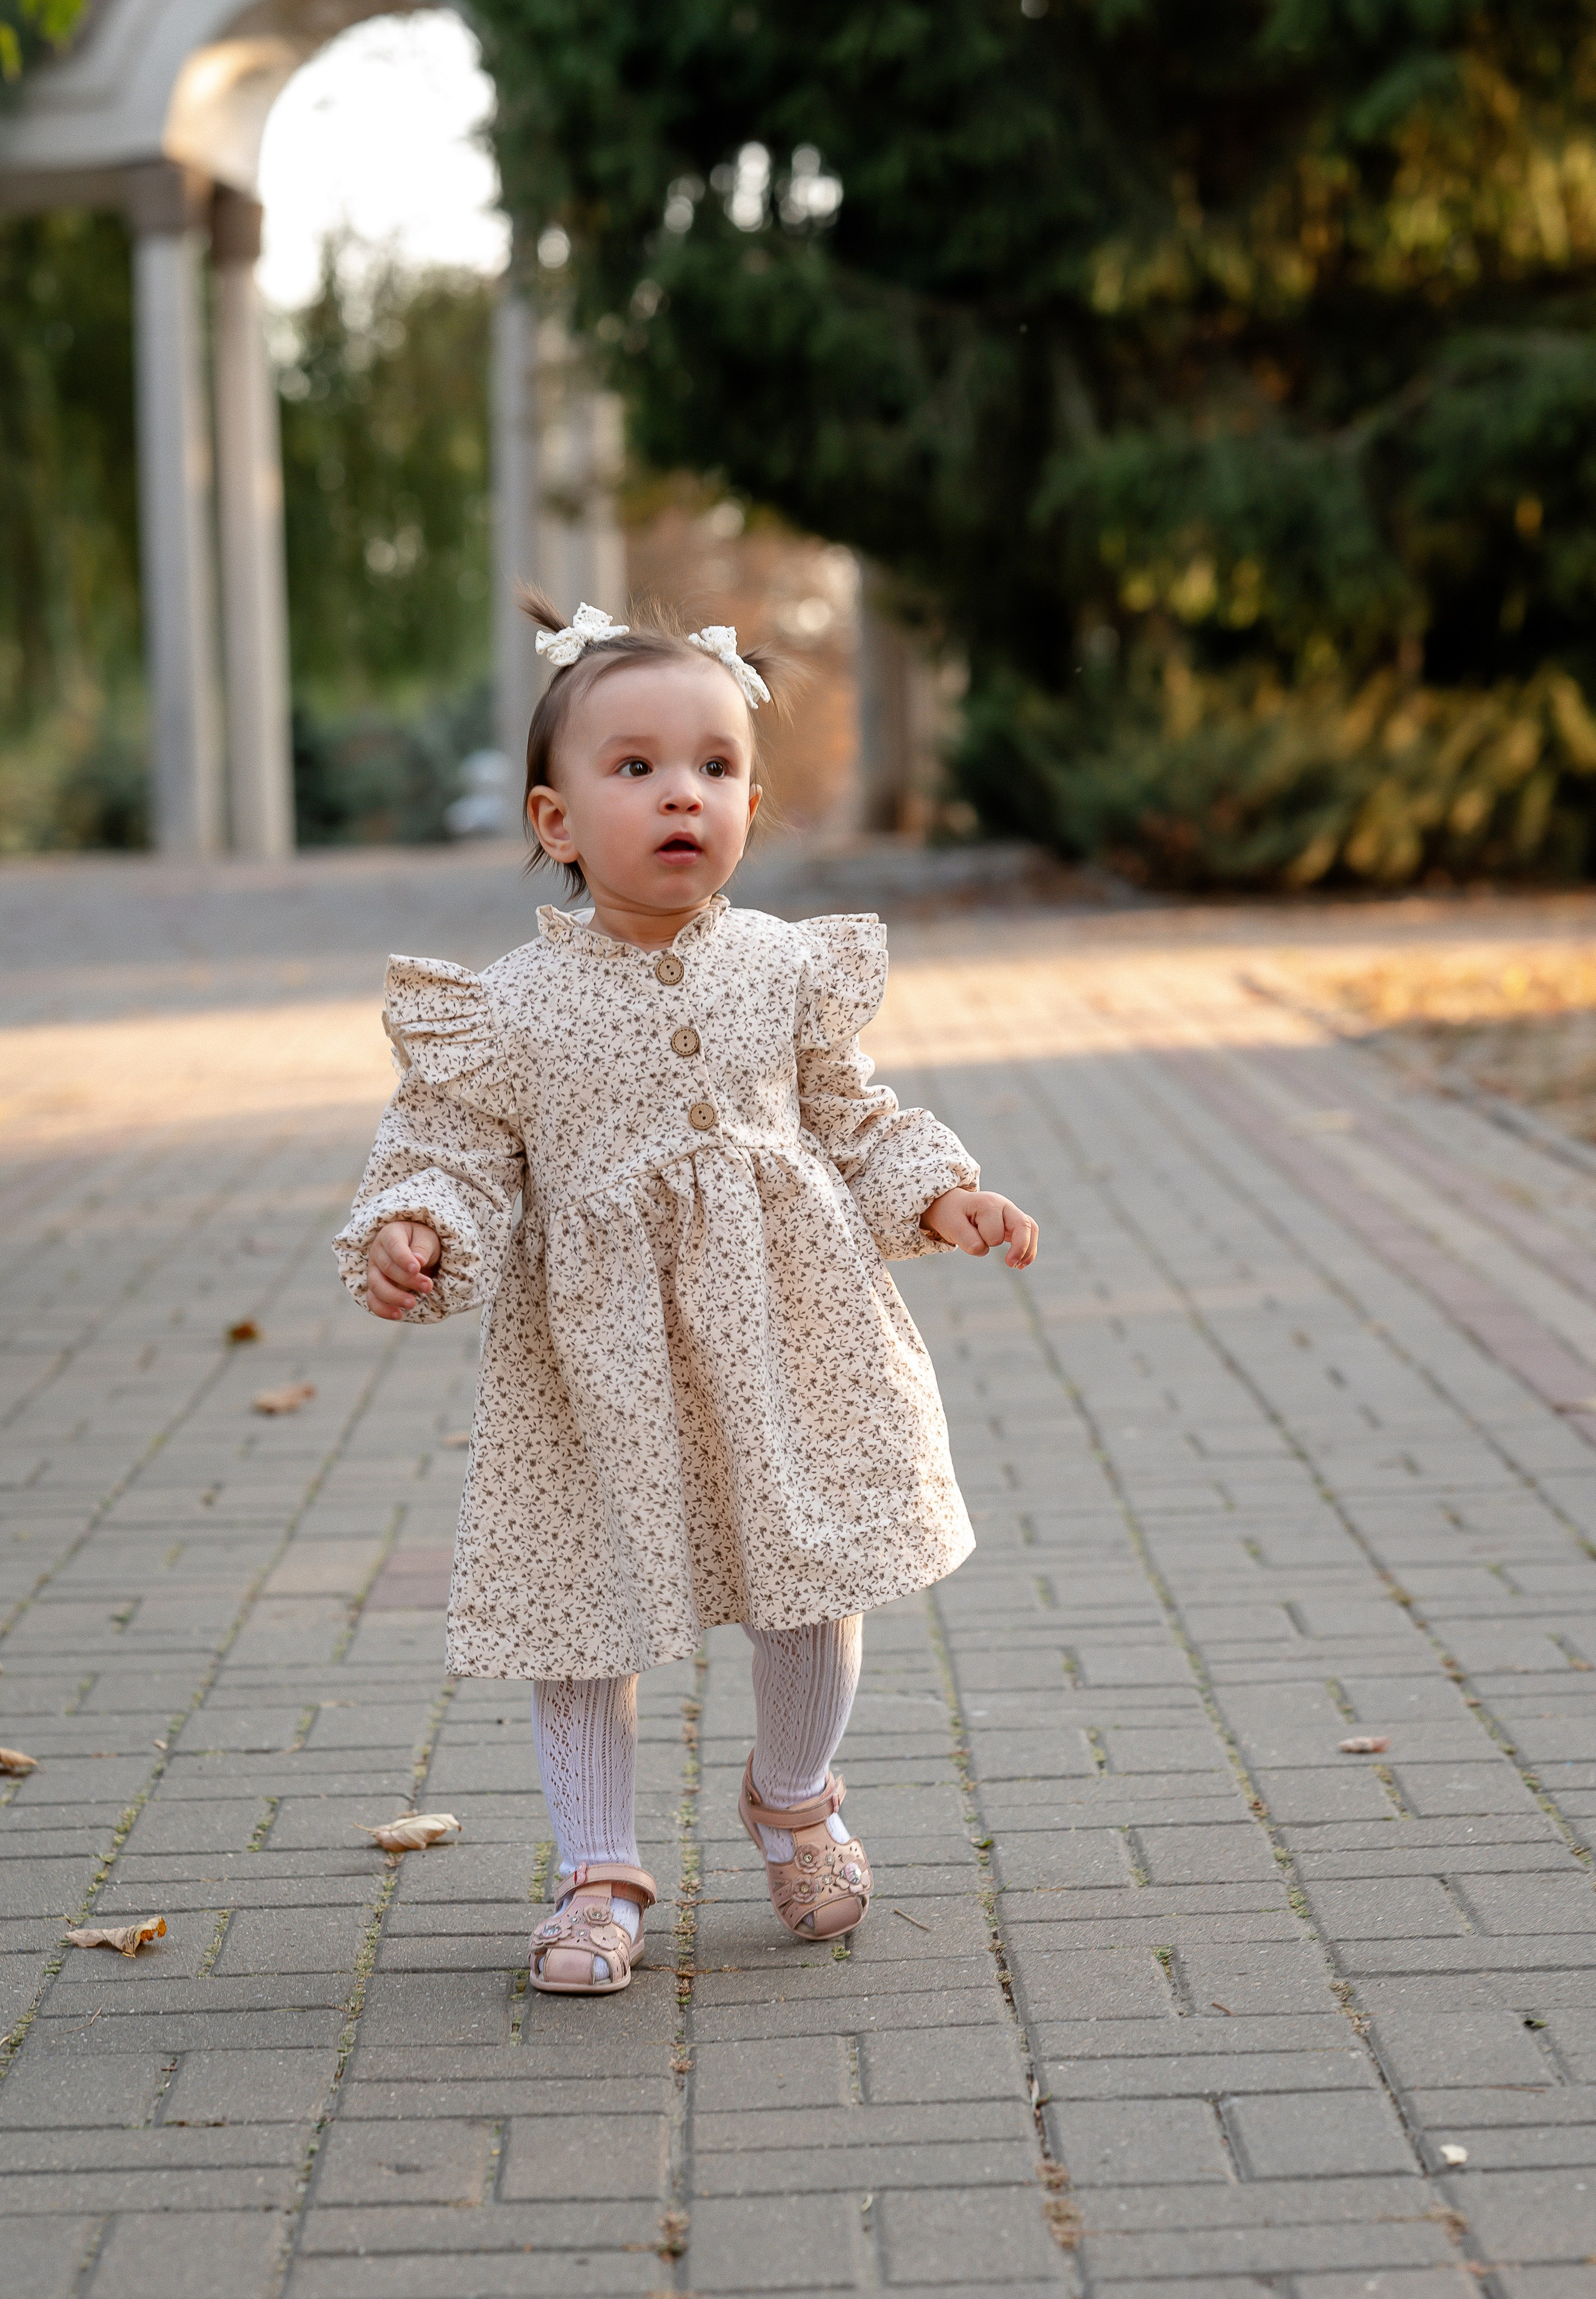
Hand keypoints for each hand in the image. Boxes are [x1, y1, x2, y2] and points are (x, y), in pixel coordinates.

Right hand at [366, 1221, 440, 1318]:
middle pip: (387, 1268)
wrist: (415, 1248)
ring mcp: (373, 1270)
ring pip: (376, 1286)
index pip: (393, 1245)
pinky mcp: (375, 1287)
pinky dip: (383, 1310)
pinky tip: (399, 1315)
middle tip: (428, 1286)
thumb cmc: (421, 1241)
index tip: (417, 1268)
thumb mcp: (428, 1238)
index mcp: (390, 1234)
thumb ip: (422, 1248)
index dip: (403, 1258)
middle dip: (408, 1280)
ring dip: (394, 1297)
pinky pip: (372, 1300)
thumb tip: (418, 1260)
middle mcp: (377, 1252)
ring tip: (413, 1303)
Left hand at [921, 1188, 1038, 1267]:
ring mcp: (1011, 1212)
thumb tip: (982, 1249)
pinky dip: (1028, 1249)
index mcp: (988, 1204)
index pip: (995, 1231)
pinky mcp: (1013, 1221)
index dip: (985, 1242)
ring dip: (1028, 1250)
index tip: (971, 1243)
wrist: (955, 1205)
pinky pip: (1030, 1233)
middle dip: (1020, 1247)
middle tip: (1009, 1264)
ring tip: (1018, 1266)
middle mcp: (1004, 1205)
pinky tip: (1021, 1264)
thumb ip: (964, 1238)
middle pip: (1023, 1224)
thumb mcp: (950, 1225)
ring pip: (1031, 1228)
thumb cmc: (953, 1215)